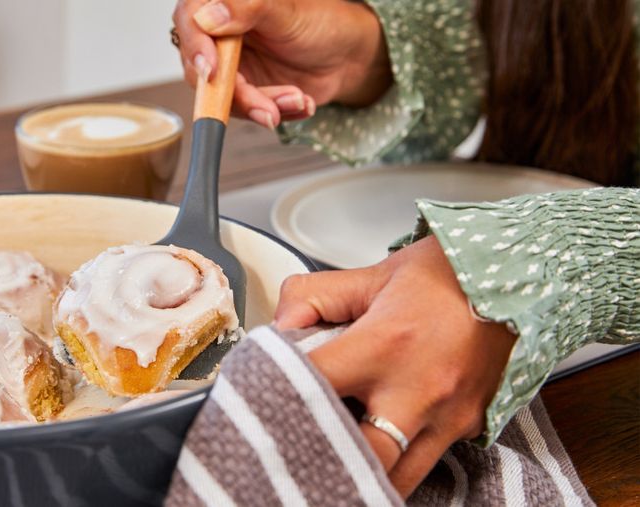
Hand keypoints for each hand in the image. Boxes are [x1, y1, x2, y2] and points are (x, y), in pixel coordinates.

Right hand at [172, 0, 391, 128]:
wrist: (348, 57)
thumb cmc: (321, 23)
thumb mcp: (286, 11)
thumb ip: (247, 8)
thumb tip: (208, 17)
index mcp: (224, 6)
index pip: (191, 22)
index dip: (196, 48)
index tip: (212, 70)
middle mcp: (221, 37)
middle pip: (202, 69)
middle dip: (238, 93)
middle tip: (266, 107)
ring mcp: (231, 67)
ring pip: (225, 97)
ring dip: (262, 106)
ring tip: (297, 100)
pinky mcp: (245, 93)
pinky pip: (247, 111)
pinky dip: (275, 112)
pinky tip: (301, 103)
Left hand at [274, 236, 516, 496]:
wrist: (524, 276)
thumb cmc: (449, 273)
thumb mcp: (373, 274)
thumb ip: (314, 298)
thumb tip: (280, 330)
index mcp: (386, 344)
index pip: (313, 385)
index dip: (276, 392)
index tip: (260, 396)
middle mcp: (418, 390)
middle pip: (356, 456)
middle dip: (319, 455)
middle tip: (291, 447)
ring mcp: (447, 417)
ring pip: (393, 478)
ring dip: (358, 469)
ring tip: (329, 455)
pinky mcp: (467, 427)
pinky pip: (426, 464)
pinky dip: (394, 465)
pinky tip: (372, 449)